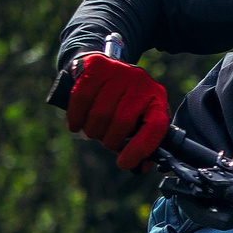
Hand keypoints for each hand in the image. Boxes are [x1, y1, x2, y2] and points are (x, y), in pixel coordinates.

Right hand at [65, 53, 169, 169]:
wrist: (107, 70)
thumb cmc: (123, 103)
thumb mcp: (139, 119)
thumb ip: (142, 141)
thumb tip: (141, 166)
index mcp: (156, 100)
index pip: (155, 127)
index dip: (140, 149)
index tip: (123, 163)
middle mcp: (141, 82)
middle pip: (122, 122)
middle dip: (109, 140)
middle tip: (105, 140)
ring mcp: (119, 71)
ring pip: (100, 113)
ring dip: (91, 130)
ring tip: (92, 130)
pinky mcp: (96, 65)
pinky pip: (81, 97)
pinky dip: (75, 117)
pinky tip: (75, 124)